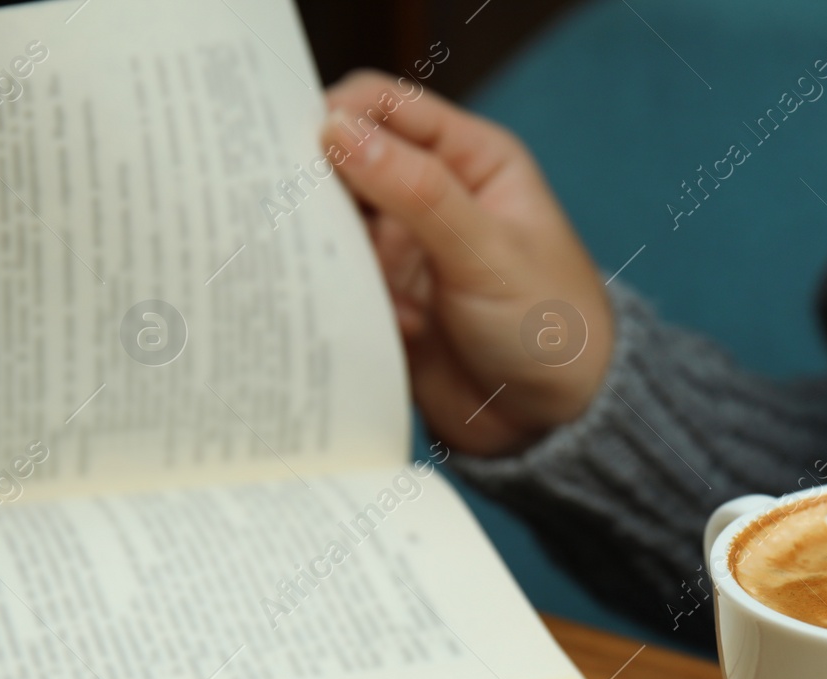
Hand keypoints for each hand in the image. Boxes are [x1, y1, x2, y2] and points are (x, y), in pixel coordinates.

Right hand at [323, 72, 613, 455]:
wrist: (557, 424)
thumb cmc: (553, 326)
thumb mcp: (488, 252)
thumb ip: (416, 191)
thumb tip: (335, 130)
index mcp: (470, 160)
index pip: (386, 107)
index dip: (336, 114)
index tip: (290, 144)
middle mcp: (432, 197)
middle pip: (346, 163)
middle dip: (311, 182)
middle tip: (269, 203)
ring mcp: (405, 251)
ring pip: (332, 226)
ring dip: (318, 245)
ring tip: (305, 266)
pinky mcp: (384, 302)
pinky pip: (335, 284)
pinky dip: (330, 295)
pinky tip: (345, 316)